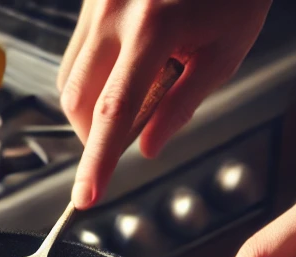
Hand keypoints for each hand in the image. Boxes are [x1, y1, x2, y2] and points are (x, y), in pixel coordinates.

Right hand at [58, 0, 271, 208]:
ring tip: (137, 85)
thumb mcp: (225, 51)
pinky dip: (95, 74)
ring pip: (70, 79)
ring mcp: (98, 0)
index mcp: (154, 26)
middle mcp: (115, 10)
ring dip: (93, 103)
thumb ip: (182, 103)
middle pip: (78, 100)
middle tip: (129, 132)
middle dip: (93, 132)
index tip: (85, 197)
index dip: (97, 160)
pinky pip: (77, 52)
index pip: (115, 111)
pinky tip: (127, 61)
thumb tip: (147, 146)